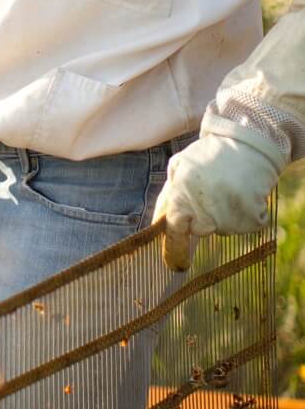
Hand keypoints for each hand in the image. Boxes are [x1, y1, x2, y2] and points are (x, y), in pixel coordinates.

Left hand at [153, 127, 282, 271]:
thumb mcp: (179, 166)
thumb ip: (169, 195)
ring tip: (228, 187)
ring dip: (224, 214)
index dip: (173, 249)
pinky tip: (244, 192)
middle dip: (203, 217)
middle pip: (200, 230)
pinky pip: (245, 226)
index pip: (173, 231)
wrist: (249, 142)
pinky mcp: (250, 220)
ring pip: (222, 227)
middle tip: (213, 193)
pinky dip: (245, 214)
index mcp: (181, 196)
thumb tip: (159, 222)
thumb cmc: (211, 153)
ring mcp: (227, 217)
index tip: (175, 265)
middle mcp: (203, 211)